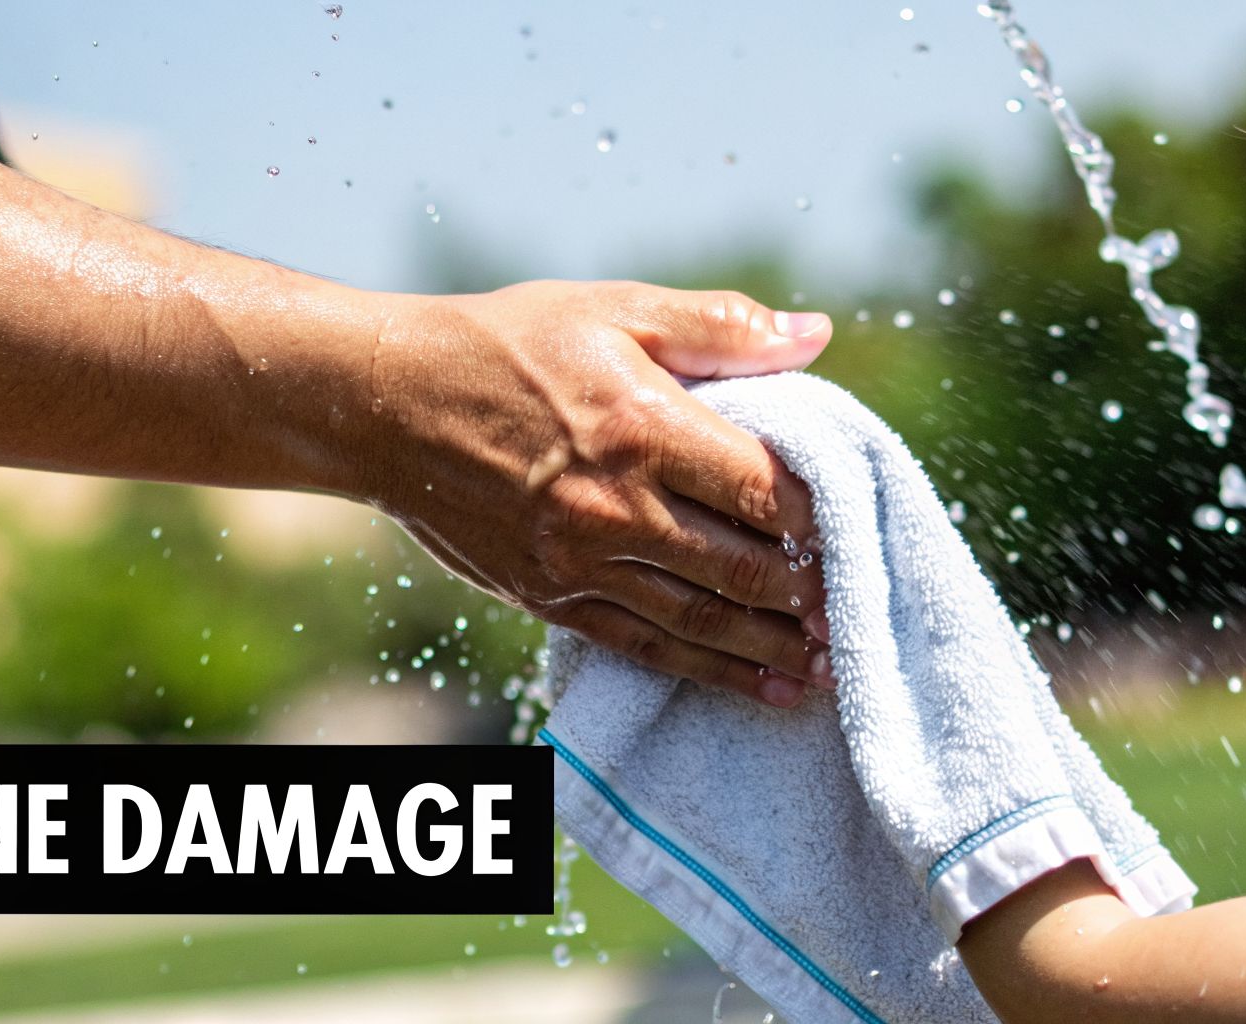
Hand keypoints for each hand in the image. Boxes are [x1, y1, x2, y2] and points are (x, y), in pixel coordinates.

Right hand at [356, 280, 833, 706]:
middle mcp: (616, 507)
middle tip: (859, 607)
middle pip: (744, 568)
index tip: (855, 528)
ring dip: (776, 648)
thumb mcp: (612, 311)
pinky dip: (713, 674)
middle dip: (811, 594)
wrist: (386, 404)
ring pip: (702, 622)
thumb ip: (719, 328)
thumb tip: (816, 334)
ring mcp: (580, 562)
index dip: (820, 517)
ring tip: (834, 664)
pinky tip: (764, 687)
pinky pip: (646, 648)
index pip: (764, 488)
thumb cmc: (504, 345)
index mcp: (643, 428)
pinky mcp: (550, 597)